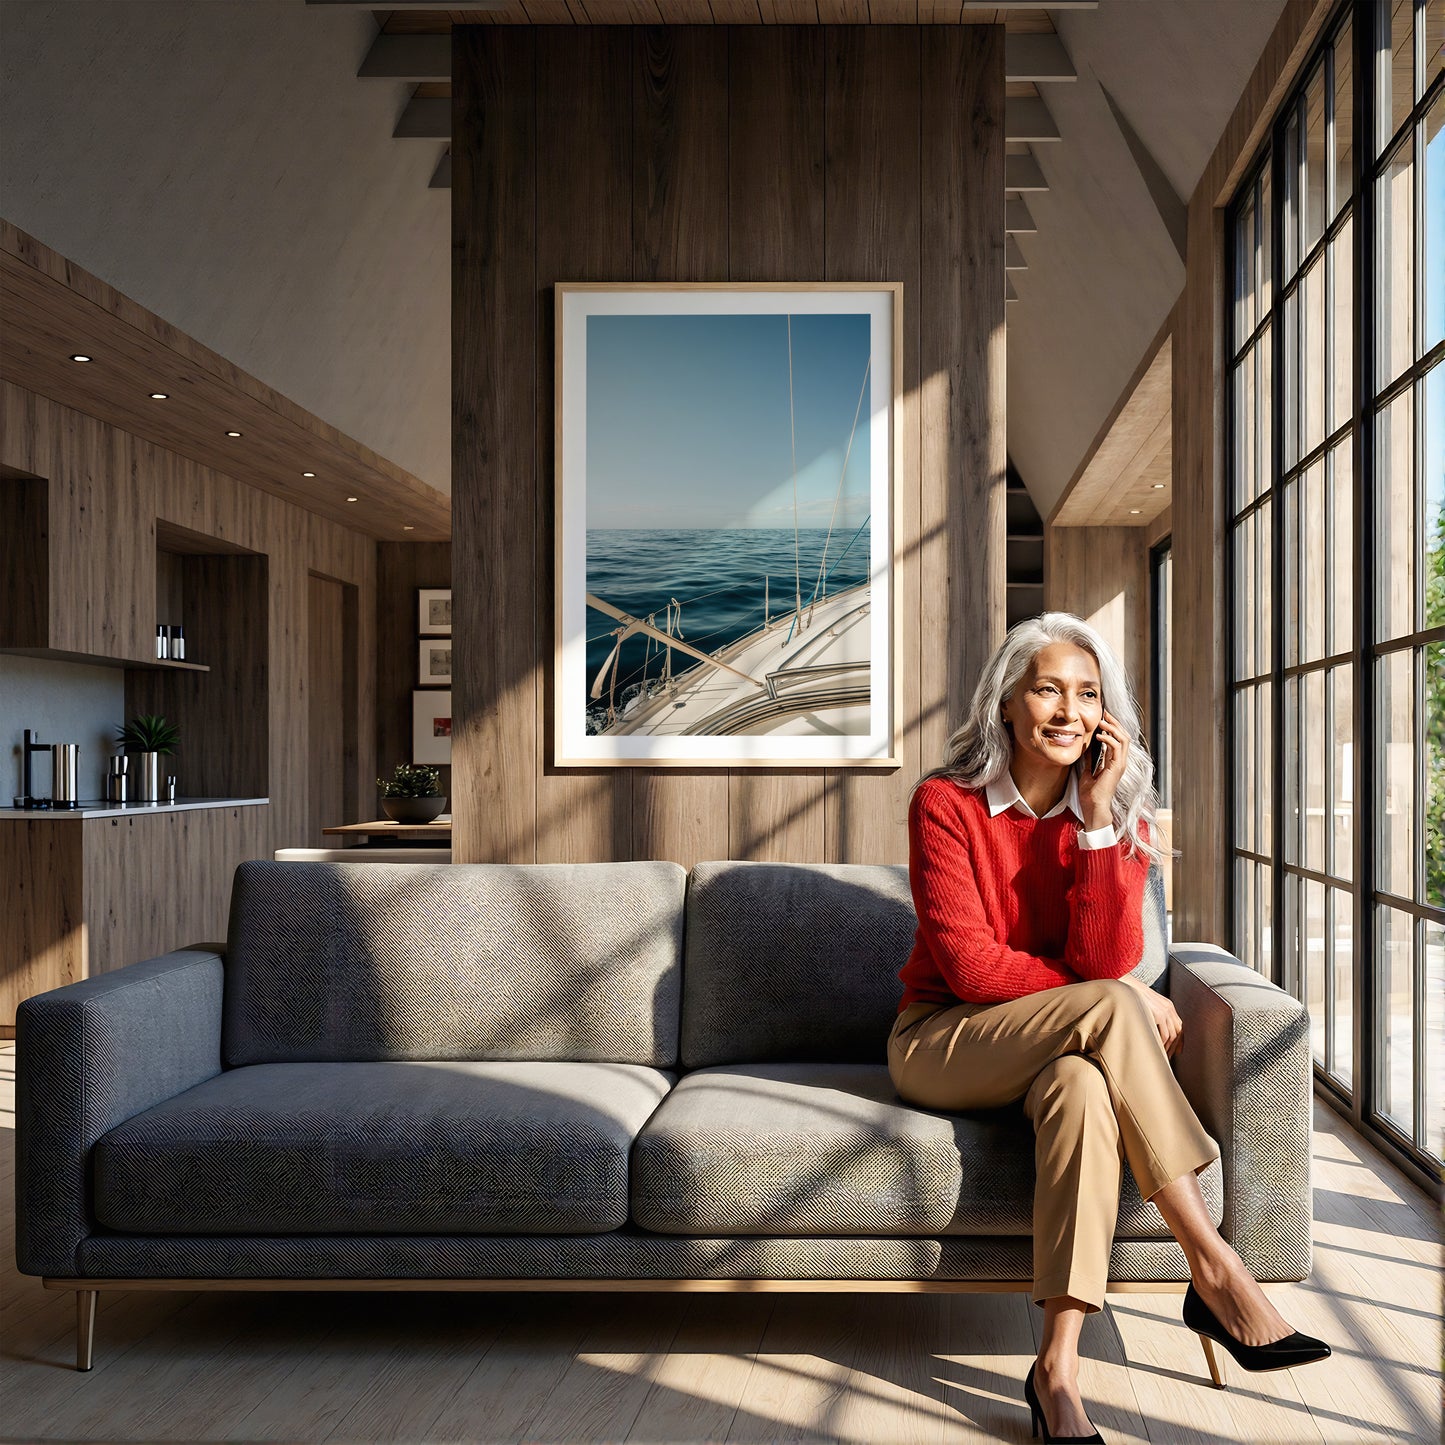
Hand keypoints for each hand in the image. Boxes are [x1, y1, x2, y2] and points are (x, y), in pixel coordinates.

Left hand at [1078, 708, 1129, 830]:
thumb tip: (1087, 747)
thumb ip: (1090, 759)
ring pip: (1124, 739)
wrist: (1093, 806)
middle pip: (1124, 736)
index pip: (1118, 739)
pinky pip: (1117, 748)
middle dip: (1115, 723)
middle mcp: (1120, 762)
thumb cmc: (1090, 793)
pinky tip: (1099, 736)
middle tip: (1105, 713)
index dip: (1112, 727)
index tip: (1103, 718)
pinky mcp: (1117, 767)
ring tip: (1102, 722)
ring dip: (1113, 728)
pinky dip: (1109, 739)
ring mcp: (1120, 764)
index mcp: (1115, 762)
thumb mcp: (1088, 771)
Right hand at [1123, 975, 1182, 1055]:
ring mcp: (1165, 1011)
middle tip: (1169, 1056)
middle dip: (1174, 1046)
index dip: (1180, 1039)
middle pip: (1178, 1031)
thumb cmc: (1133, 996)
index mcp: (1168, 1006)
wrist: (1127, 986)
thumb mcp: (1147, 1004)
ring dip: (1168, 1047)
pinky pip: (1164, 1034)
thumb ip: (1154, 1013)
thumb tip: (1154, 1027)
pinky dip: (1162, 1043)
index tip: (1177, 1050)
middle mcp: (1169, 1009)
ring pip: (1172, 1035)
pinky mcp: (1159, 1014)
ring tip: (1162, 1055)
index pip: (1179, 1025)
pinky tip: (1157, 1048)